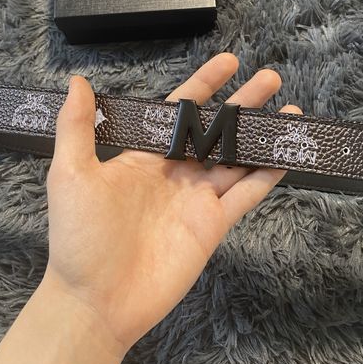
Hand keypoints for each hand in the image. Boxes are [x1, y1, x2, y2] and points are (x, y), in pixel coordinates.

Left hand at [43, 52, 301, 358]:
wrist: (96, 301)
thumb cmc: (79, 238)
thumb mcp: (71, 175)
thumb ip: (77, 127)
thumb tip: (76, 82)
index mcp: (144, 156)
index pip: (180, 111)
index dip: (205, 85)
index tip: (229, 62)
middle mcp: (175, 173)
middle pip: (217, 130)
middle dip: (244, 104)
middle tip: (271, 78)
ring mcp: (196, 199)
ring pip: (237, 159)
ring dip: (261, 136)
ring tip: (291, 113)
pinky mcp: (212, 226)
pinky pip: (245, 195)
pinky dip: (266, 176)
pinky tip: (284, 156)